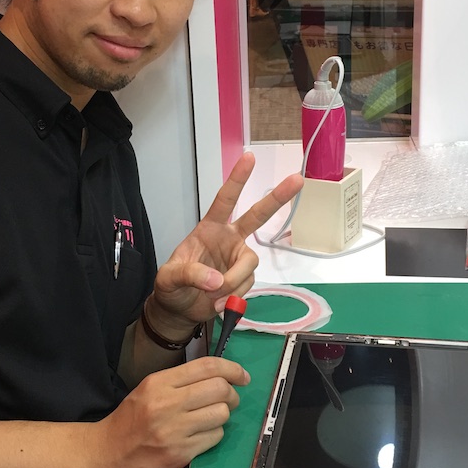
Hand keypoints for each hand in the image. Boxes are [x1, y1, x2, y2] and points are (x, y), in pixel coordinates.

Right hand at [92, 356, 249, 467]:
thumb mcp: (147, 391)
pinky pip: (214, 437)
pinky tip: (200, 436)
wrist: (103, 456)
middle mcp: (167, 402)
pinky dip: (214, 435)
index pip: (207, 366)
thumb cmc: (128, 422)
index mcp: (159, 383)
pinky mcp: (180, 453)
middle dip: (232, 394)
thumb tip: (218, 376)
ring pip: (221, 414)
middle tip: (228, 400)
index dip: (232, 368)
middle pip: (220, 388)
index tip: (242, 376)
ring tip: (210, 420)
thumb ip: (179, 382)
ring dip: (223, 417)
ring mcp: (174, 429)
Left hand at [149, 152, 302, 335]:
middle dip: (277, 198)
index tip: (249, 157)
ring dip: (233, 282)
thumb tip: (217, 280)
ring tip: (213, 296)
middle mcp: (229, 239)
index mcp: (209, 228)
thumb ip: (190, 275)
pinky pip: (247, 285)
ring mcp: (238, 259)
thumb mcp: (169, 278)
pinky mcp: (244, 279)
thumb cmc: (171, 287)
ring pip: (249, 264)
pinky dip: (232, 297)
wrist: (179, 310)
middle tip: (298, 179)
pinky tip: (218, 303)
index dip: (237, 179)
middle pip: (258, 216)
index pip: (225, 200)